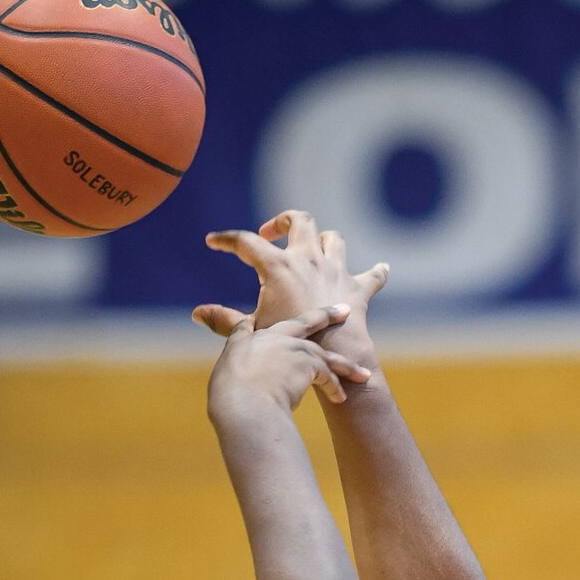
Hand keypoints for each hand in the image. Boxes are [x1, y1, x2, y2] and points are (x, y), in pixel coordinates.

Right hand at [193, 211, 388, 369]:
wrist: (328, 358)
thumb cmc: (285, 346)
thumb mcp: (252, 330)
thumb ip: (225, 320)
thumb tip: (197, 315)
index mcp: (277, 266)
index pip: (244, 242)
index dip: (225, 240)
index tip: (214, 242)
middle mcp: (309, 260)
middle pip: (299, 221)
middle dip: (285, 221)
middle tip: (273, 231)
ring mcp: (337, 272)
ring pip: (334, 239)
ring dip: (326, 241)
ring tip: (317, 250)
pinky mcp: (358, 292)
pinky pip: (373, 277)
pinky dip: (376, 273)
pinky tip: (382, 270)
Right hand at [206, 308, 371, 421]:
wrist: (246, 403)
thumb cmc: (231, 388)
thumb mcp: (228, 357)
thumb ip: (234, 335)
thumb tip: (207, 315)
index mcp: (260, 335)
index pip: (278, 320)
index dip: (292, 314)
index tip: (305, 310)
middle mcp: (281, 337)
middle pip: (310, 322)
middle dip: (329, 315)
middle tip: (346, 310)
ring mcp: (297, 349)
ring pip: (327, 356)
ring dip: (346, 367)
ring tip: (363, 376)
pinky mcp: (310, 365)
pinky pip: (329, 377)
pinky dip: (335, 388)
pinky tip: (340, 399)